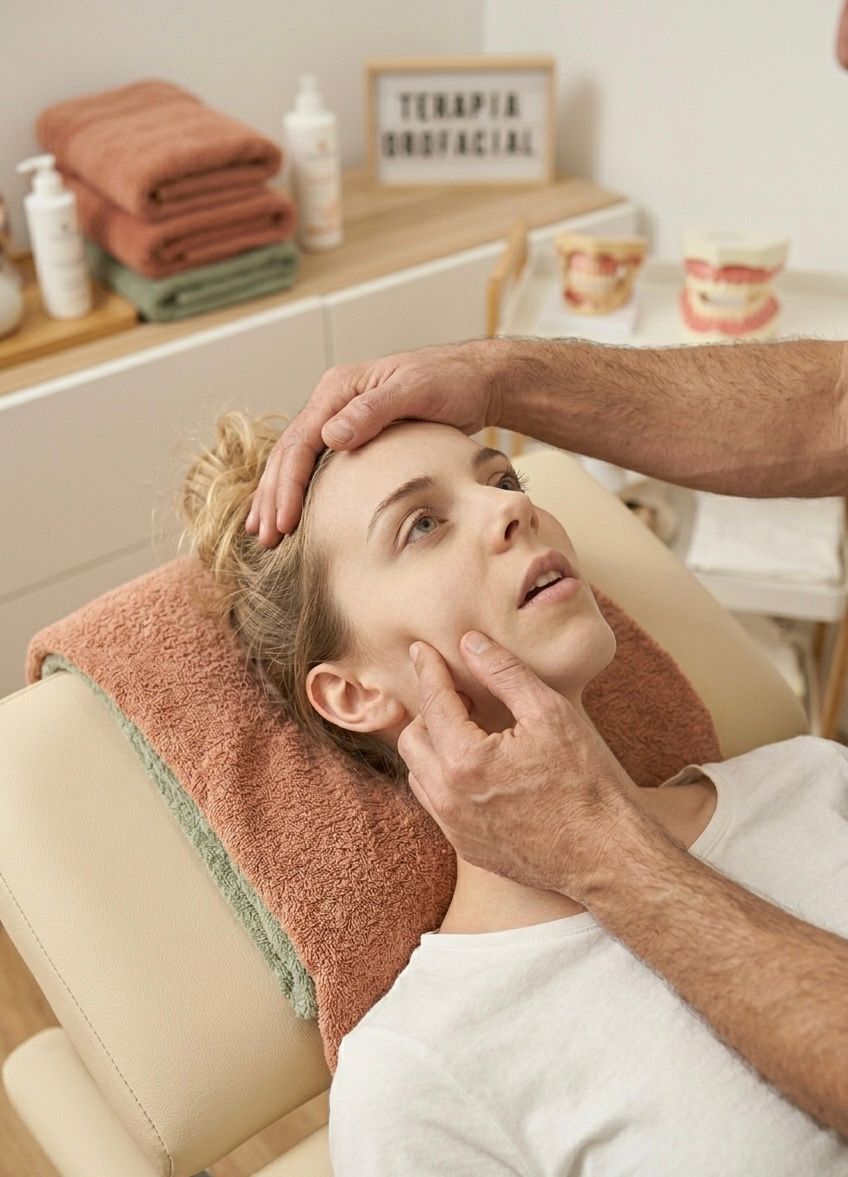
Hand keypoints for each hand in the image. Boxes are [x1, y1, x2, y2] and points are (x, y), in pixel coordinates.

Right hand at [244, 339, 502, 546]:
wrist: (477, 379)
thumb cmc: (451, 381)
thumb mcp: (415, 390)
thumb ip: (373, 410)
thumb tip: (331, 435)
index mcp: (338, 388)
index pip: (300, 441)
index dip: (288, 485)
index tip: (284, 521)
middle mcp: (333, 402)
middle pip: (288, 452)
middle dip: (272, 496)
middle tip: (264, 537)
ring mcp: (341, 418)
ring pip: (296, 460)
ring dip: (278, 496)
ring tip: (264, 533)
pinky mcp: (356, 434)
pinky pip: (317, 465)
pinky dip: (300, 490)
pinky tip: (293, 514)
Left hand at [398, 632, 641, 900]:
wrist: (604, 855)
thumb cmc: (584, 782)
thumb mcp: (549, 713)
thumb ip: (504, 673)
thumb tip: (471, 644)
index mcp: (464, 760)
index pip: (432, 702)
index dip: (428, 670)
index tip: (422, 650)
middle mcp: (448, 797)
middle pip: (412, 739)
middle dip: (428, 711)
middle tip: (459, 695)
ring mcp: (454, 827)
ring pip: (419, 774)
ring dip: (433, 746)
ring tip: (468, 728)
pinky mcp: (466, 846)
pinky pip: (437, 803)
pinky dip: (444, 777)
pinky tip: (476, 766)